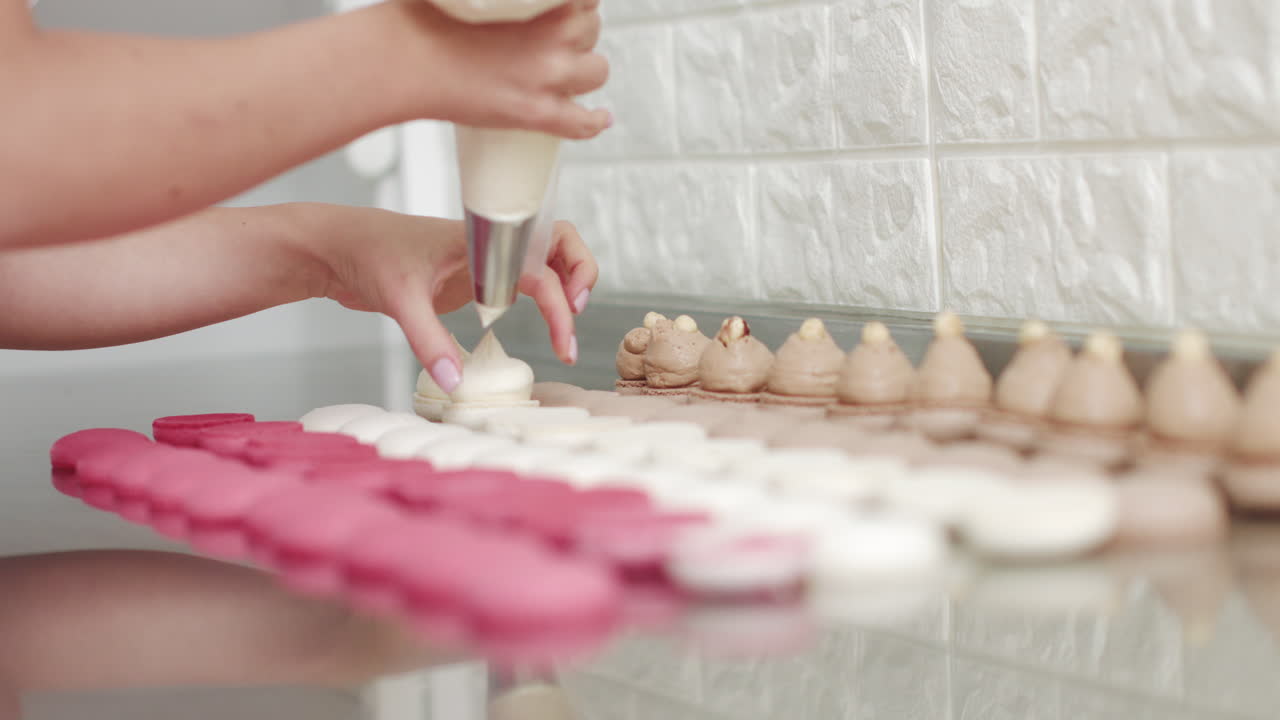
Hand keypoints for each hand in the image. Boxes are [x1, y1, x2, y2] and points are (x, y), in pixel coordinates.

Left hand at [303, 205, 597, 391]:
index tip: (562, 340)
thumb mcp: (399, 301)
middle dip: (581, 272)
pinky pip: (524, 272)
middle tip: (575, 312)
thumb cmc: (367, 256)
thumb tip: (458, 383)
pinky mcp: (476, 272)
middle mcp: (490, 241)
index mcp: (479, 238)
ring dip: (567, 278)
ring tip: (566, 317)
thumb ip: (429, 342)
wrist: (339, 245)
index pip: (539, 266)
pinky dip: (543, 290)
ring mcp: (486, 255)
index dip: (558, 303)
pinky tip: (541, 318)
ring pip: (547, 253)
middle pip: (560, 239)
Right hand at [389, 0, 610, 138]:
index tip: (565, 8)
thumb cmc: (427, 18)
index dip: (576, 3)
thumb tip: (506, 1)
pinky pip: (582, 123)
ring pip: (598, 71)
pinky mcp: (536, 113)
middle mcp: (554, 35)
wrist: (405, 59)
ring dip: (586, 71)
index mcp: (544, 0)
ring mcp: (548, 76)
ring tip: (566, 73)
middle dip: (577, 34)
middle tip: (552, 39)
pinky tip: (601, 117)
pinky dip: (595, 121)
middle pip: (591, 31)